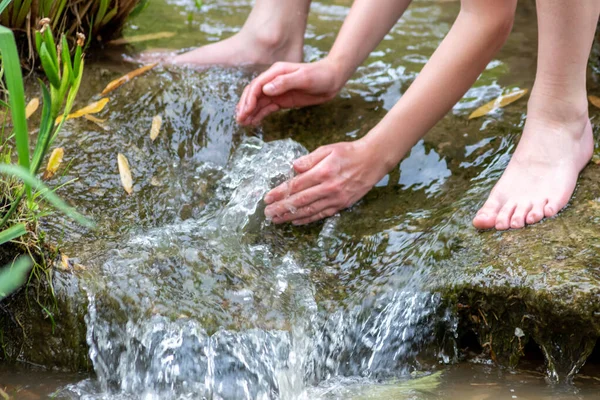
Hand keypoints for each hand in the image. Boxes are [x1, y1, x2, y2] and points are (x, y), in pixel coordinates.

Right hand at [236, 58, 345, 125]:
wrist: (333, 79)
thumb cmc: (320, 75)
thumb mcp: (304, 78)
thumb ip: (284, 82)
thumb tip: (266, 89)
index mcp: (276, 72)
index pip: (257, 85)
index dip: (249, 99)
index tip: (245, 111)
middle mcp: (273, 81)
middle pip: (254, 94)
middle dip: (245, 106)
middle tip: (239, 120)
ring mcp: (277, 91)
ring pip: (259, 102)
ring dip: (250, 112)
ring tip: (242, 123)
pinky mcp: (283, 100)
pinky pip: (267, 107)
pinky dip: (259, 114)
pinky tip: (253, 122)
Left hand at [263, 139, 388, 224]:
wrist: (373, 160)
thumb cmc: (348, 152)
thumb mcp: (327, 149)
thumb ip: (309, 159)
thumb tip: (293, 168)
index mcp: (323, 172)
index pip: (296, 185)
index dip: (280, 193)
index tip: (267, 198)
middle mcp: (328, 187)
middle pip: (300, 201)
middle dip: (281, 208)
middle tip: (267, 214)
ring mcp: (336, 198)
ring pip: (309, 211)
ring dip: (291, 216)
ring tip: (277, 220)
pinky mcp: (342, 204)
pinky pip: (321, 215)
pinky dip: (307, 219)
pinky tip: (296, 221)